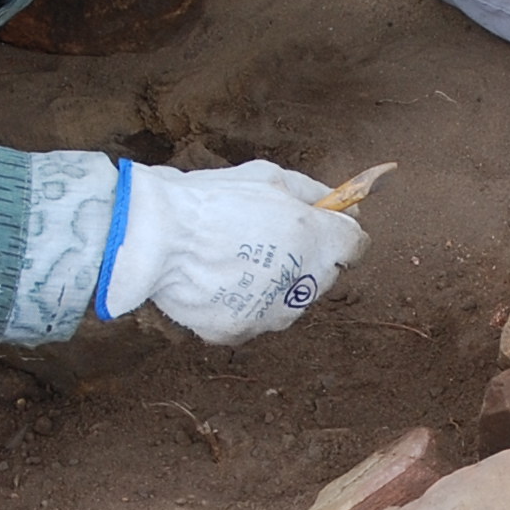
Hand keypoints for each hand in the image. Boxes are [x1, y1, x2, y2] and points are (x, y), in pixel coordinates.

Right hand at [96, 161, 367, 343]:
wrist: (154, 236)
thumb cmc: (212, 200)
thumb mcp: (270, 177)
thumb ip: (314, 194)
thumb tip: (342, 206)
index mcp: (317, 241)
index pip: (355, 246)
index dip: (336, 231)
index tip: (316, 225)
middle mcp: (303, 285)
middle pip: (323, 277)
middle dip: (303, 259)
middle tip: (261, 237)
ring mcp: (270, 314)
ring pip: (287, 303)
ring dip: (272, 285)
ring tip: (231, 259)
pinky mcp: (239, 332)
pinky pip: (249, 317)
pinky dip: (237, 302)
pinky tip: (214, 279)